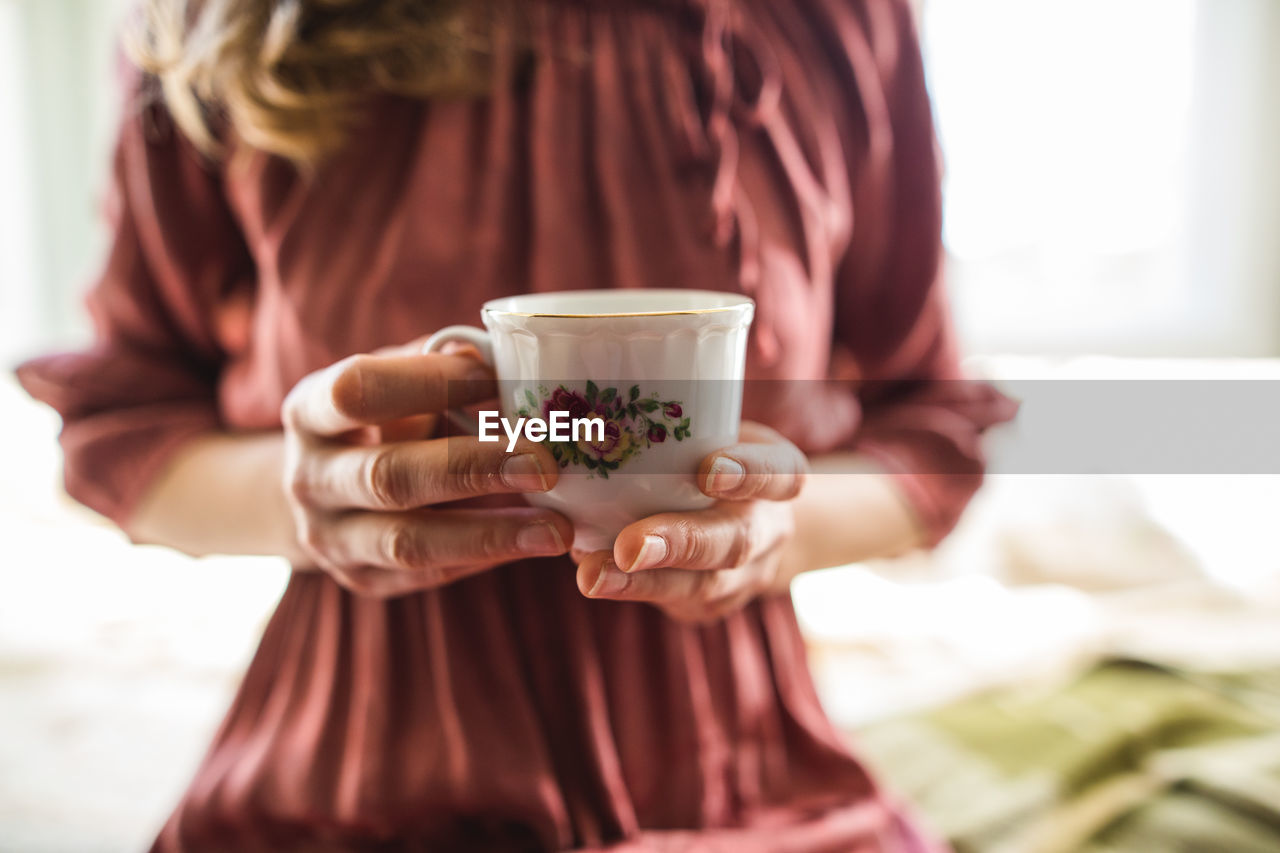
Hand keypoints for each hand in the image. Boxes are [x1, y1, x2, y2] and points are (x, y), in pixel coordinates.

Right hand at [281, 340, 572, 597]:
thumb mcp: (391, 380)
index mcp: (308, 411)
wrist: (324, 492)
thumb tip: (500, 355)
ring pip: (410, 543)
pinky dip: (485, 558)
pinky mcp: (362, 580)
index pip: (358, 391)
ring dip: (491, 534)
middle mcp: (308, 480)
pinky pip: (429, 575)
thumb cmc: (378, 418)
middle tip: (545, 464)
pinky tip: (532, 543)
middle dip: (473, 469)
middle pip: (389, 477)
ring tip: (558, 529)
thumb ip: (438, 366)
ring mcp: (329, 538)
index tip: (495, 376)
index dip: (428, 382)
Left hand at [573, 423, 807, 622]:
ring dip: (644, 582)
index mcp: (780, 473)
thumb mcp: (715, 425)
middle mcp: (769, 527)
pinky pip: (677, 602)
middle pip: (736, 541)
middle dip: (681, 543)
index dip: (750, 473)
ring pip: (703, 585)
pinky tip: (597, 579)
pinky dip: (633, 590)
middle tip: (629, 546)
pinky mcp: (713, 603)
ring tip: (594, 574)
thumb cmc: (714, 451)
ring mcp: (746, 574)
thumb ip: (671, 421)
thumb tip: (579, 411)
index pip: (780, 472)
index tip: (709, 471)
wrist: (751, 517)